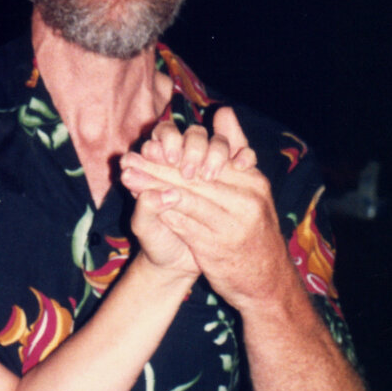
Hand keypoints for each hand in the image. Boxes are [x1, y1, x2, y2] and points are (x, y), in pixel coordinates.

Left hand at [121, 109, 290, 312]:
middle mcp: (246, 201)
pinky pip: (185, 225)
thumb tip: (225, 111)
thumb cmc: (250, 226)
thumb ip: (235, 149)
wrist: (264, 279)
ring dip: (152, 187)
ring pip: (184, 199)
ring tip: (127, 178)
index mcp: (253, 182)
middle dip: (157, 167)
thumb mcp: (250, 186)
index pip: (208, 159)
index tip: (148, 145)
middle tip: (129, 160)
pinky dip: (162, 212)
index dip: (175, 151)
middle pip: (192, 177)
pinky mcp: (218, 248)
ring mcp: (233, 225)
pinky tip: (143, 202)